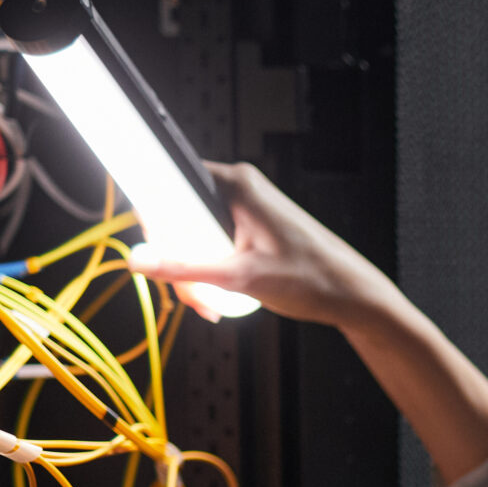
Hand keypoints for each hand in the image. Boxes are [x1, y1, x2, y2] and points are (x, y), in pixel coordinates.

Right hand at [128, 161, 409, 329]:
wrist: (350, 294)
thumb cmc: (308, 279)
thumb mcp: (239, 279)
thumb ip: (185, 270)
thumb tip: (136, 262)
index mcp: (236, 184)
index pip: (168, 180)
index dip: (152, 214)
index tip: (153, 247)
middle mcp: (239, 188)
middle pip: (179, 215)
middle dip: (178, 261)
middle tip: (193, 298)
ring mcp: (245, 208)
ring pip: (195, 235)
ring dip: (194, 274)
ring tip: (210, 306)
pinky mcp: (250, 228)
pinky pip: (213, 243)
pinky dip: (210, 272)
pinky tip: (219, 300)